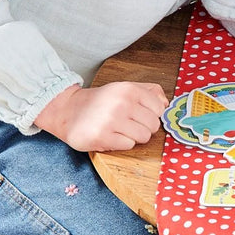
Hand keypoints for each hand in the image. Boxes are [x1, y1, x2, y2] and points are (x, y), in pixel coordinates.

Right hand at [35, 81, 167, 151]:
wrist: (68, 110)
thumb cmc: (101, 101)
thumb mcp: (124, 88)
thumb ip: (149, 91)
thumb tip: (167, 104)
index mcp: (130, 90)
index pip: (160, 109)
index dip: (152, 115)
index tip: (141, 116)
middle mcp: (122, 103)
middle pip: (153, 125)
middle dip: (144, 128)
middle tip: (129, 125)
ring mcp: (112, 121)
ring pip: (143, 137)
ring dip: (134, 137)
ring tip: (120, 131)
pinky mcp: (102, 137)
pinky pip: (128, 145)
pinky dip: (121, 143)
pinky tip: (110, 136)